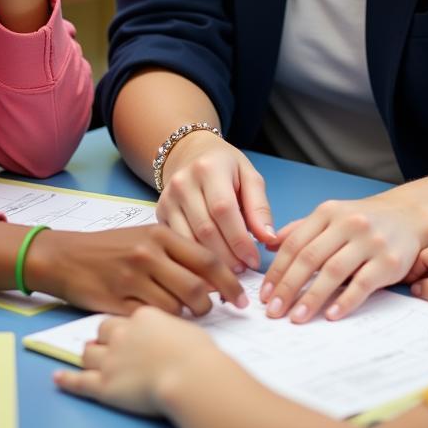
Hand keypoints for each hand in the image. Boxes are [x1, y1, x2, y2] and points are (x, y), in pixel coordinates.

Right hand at [28, 225, 248, 315]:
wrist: (67, 257)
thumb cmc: (111, 248)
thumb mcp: (145, 237)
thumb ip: (177, 251)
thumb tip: (216, 274)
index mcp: (160, 234)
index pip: (207, 259)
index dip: (230, 282)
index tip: (241, 298)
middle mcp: (149, 254)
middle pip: (197, 287)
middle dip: (212, 305)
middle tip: (215, 311)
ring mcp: (132, 279)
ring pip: (177, 307)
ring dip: (188, 316)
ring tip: (188, 315)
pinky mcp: (118, 303)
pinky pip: (152, 320)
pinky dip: (163, 324)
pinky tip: (163, 321)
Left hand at [55, 308, 219, 416]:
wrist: (189, 376)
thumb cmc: (198, 354)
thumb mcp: (190, 328)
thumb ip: (175, 326)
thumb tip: (178, 332)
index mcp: (143, 316)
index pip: (127, 316)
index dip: (128, 324)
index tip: (131, 329)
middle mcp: (122, 333)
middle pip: (105, 330)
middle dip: (106, 337)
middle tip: (111, 342)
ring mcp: (111, 359)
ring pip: (90, 352)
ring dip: (91, 355)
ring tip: (91, 356)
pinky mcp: (105, 385)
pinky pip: (80, 381)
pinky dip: (68, 379)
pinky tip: (58, 377)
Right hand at [157, 132, 275, 271]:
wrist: (191, 154)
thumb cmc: (226, 167)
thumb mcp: (249, 177)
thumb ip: (259, 207)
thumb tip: (269, 239)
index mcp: (209, 168)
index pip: (223, 209)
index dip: (239, 239)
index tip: (254, 260)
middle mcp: (183, 182)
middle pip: (205, 229)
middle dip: (227, 256)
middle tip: (243, 270)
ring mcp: (167, 198)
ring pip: (188, 240)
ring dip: (210, 263)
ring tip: (229, 273)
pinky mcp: (159, 213)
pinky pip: (177, 243)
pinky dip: (193, 260)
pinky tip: (209, 269)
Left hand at [261, 194, 427, 321]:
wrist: (409, 217)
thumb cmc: (363, 221)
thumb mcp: (331, 217)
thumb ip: (301, 230)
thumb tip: (268, 245)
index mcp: (328, 212)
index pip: (295, 243)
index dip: (277, 270)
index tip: (265, 294)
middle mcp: (348, 223)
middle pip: (310, 258)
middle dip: (288, 287)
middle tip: (273, 310)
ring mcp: (370, 241)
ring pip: (333, 272)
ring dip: (311, 298)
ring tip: (296, 318)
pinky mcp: (389, 261)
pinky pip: (363, 284)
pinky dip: (345, 301)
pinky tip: (330, 315)